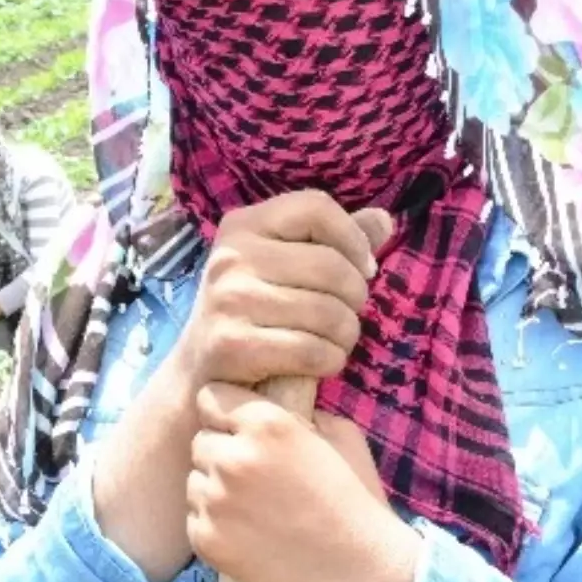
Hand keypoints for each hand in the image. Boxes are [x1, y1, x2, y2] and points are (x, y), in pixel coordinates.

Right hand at [173, 191, 393, 396]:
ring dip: (347, 334)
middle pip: (330, 266)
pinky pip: (311, 350)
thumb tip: (384, 220)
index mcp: (242, 225)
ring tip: (337, 340)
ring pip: (327, 312)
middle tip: (348, 314)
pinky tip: (323, 362)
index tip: (363, 269)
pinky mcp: (230, 346)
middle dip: (356, 297)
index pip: (315, 207)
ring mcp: (227, 301)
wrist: (198, 374)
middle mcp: (230, 257)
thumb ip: (331, 243)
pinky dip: (331, 360)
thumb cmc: (253, 314)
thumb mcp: (282, 268)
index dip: (353, 238)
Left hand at [186, 384, 419, 581]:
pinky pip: (195, 518)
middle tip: (256, 477)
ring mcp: (217, 501)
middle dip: (222, 453)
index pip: (210, 398)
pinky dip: (216, 525)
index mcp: (266, 424)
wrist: (362, 572)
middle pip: (201, 441)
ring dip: (217, 490)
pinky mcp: (207, 540)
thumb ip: (300, 413)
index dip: (226, 414)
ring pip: (195, 481)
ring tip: (257, 510)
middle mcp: (234, 458)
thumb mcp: (341, 436)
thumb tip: (275, 405)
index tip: (241, 431)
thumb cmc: (357, 501)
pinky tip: (251, 535)